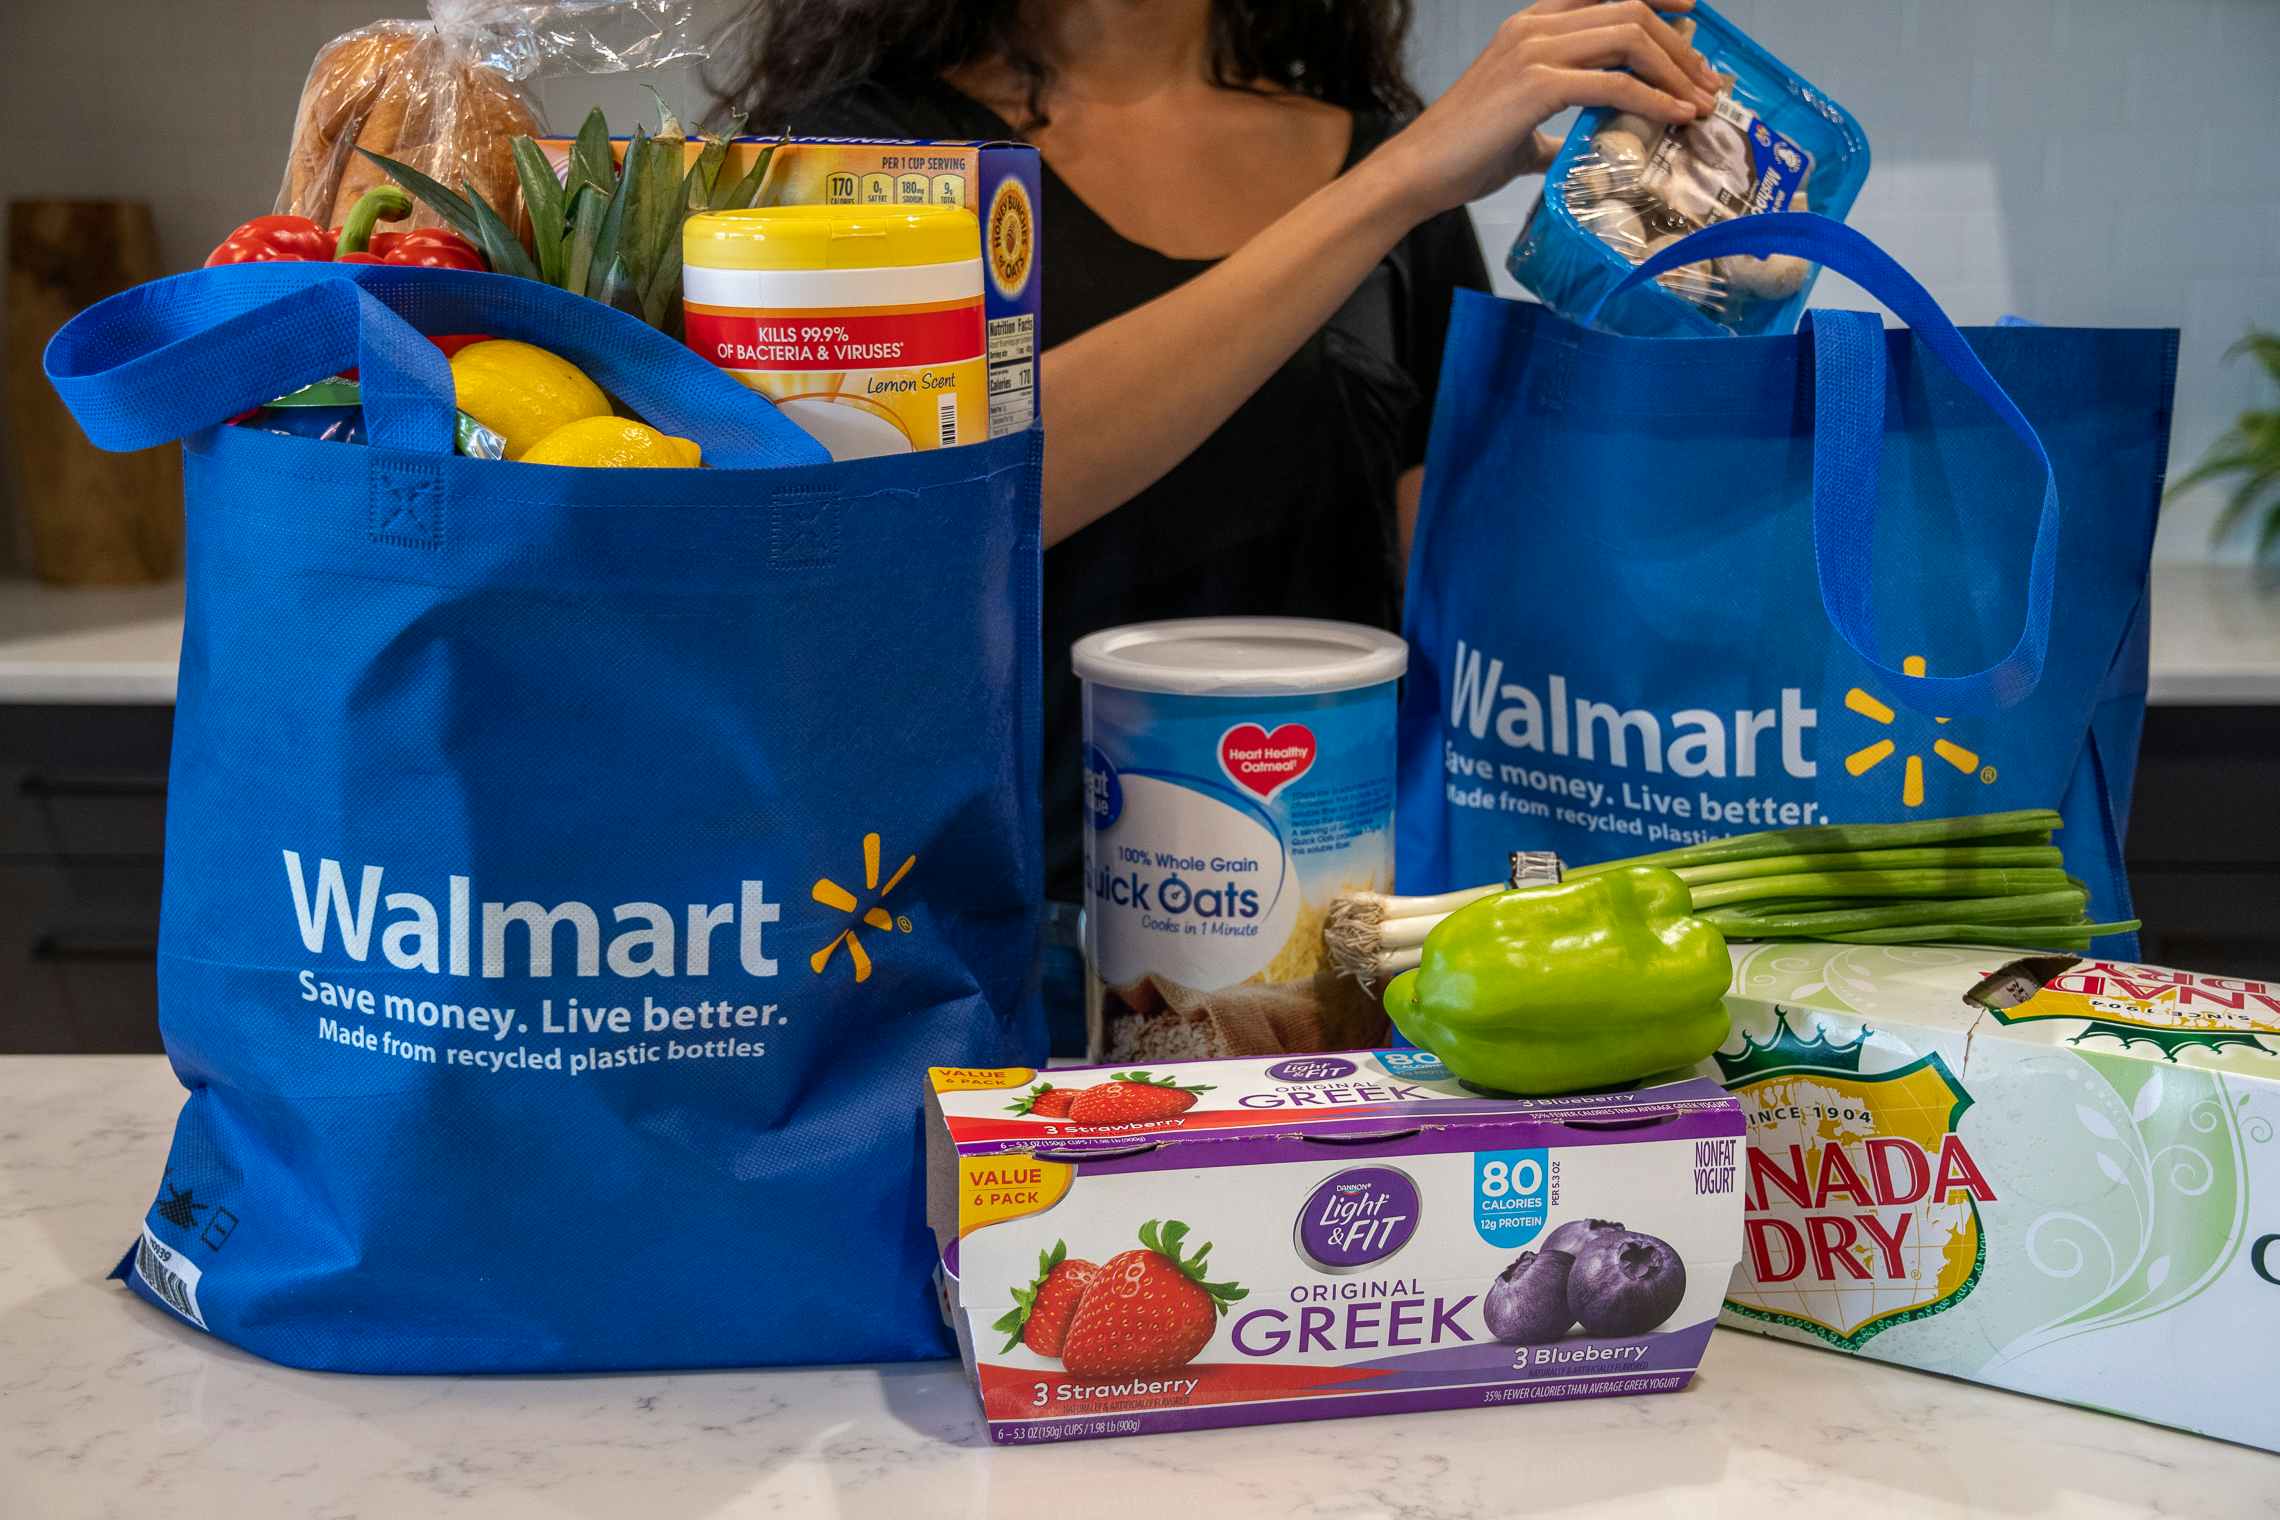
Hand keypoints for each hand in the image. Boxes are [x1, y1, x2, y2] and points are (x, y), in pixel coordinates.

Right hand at [1369, 0, 1723, 219]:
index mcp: (1530, 26)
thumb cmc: (1461, 156)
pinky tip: (1676, 116)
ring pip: (1629, 37)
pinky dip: (1654, 98)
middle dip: (1679, 44)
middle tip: (1708, 80)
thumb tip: (1570, 152)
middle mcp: (1535, 27)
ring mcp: (1536, 51)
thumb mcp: (1518, 132)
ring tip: (1701, 101)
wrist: (1418, 172)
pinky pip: (1615, 82)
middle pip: (1630, 10)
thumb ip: (1549, 131)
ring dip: (1675, 69)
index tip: (1691, 10)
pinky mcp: (1538, 86)